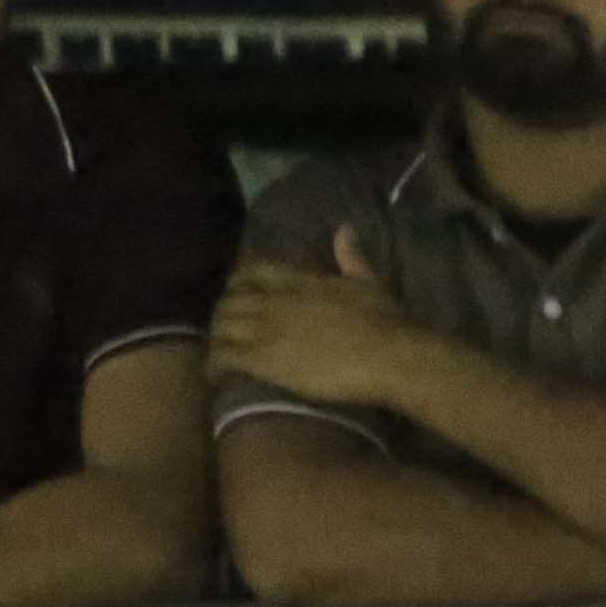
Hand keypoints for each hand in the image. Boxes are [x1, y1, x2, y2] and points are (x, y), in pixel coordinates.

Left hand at [208, 231, 429, 416]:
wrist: (389, 357)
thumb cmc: (387, 322)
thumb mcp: (370, 282)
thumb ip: (351, 258)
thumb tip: (344, 230)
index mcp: (298, 280)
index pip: (250, 271)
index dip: (238, 282)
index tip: (239, 293)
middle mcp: (274, 300)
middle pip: (228, 300)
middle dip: (223, 314)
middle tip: (228, 331)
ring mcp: (265, 330)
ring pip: (220, 328)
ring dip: (217, 340)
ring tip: (221, 355)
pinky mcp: (264, 360)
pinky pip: (224, 358)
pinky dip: (216, 366)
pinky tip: (218, 376)